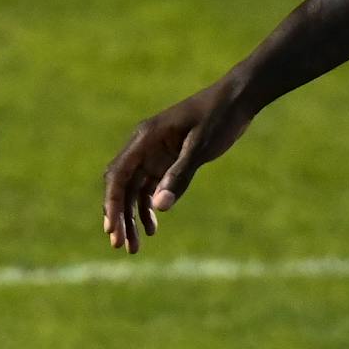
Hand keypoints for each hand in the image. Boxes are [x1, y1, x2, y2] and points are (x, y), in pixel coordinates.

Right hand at [102, 80, 255, 253]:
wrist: (236, 100)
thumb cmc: (218, 117)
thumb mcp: (201, 146)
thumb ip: (180, 175)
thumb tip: (159, 207)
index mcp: (144, 138)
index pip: (118, 175)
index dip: (112, 204)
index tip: (112, 229)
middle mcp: (142, 147)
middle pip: (120, 187)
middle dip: (118, 216)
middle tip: (120, 245)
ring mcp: (152, 155)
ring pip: (133, 192)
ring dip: (131, 218)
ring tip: (135, 248)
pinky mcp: (165, 162)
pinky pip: (148, 189)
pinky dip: (148, 209)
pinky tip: (152, 228)